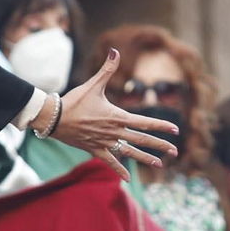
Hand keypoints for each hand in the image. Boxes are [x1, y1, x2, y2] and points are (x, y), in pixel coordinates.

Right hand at [52, 49, 181, 179]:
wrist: (54, 118)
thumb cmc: (74, 100)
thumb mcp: (93, 84)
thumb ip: (107, 69)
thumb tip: (115, 50)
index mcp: (117, 117)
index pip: (145, 122)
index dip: (161, 126)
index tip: (176, 130)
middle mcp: (114, 132)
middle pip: (142, 139)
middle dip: (160, 145)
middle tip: (175, 151)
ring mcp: (105, 143)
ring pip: (130, 153)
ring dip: (146, 159)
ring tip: (160, 165)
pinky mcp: (95, 150)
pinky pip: (110, 162)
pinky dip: (120, 170)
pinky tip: (129, 180)